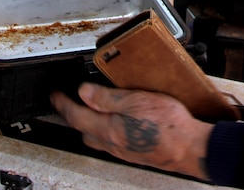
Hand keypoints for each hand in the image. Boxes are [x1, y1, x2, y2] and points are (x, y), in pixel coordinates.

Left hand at [50, 83, 213, 180]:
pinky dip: (105, 131)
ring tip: (90, 111)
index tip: (55, 95)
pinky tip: (116, 125)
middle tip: (68, 102)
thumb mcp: (136, 101)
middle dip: (72, 116)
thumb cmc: (167, 125)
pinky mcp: (134, 152)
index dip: (62, 103)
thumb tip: (83, 92)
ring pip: (96, 138)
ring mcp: (123, 150)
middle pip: (83, 130)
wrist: (189, 148)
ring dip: (89, 125)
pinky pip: (111, 142)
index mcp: (108, 129)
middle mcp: (112, 143)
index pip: (76, 115)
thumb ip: (108, 98)